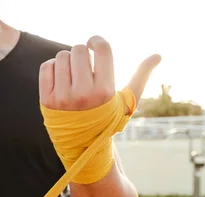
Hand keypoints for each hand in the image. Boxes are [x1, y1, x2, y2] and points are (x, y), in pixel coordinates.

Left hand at [39, 36, 160, 112]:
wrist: (84, 147)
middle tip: (84, 67)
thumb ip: (141, 76)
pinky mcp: (47, 101)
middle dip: (82, 54)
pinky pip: (46, 67)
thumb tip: (158, 55)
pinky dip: (52, 68)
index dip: (96, 41)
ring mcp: (63, 98)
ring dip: (67, 61)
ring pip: (61, 56)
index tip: (94, 45)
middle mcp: (83, 94)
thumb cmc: (108, 120)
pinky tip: (61, 77)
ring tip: (73, 75)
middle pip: (78, 50)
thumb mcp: (128, 101)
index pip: (101, 48)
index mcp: (105, 90)